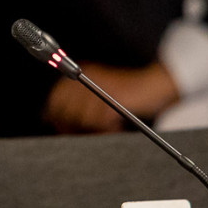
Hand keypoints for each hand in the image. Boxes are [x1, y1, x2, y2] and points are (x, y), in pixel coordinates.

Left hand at [43, 61, 179, 133]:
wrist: (155, 84)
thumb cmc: (127, 92)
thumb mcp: (97, 92)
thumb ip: (77, 101)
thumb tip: (53, 118)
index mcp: (82, 73)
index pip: (56, 97)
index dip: (56, 115)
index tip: (60, 127)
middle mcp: (88, 76)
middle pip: (66, 109)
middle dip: (71, 126)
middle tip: (83, 134)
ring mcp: (101, 86)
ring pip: (83, 118)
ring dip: (93, 129)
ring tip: (106, 129)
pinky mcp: (115, 96)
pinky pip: (101, 121)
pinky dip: (107, 129)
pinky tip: (116, 128)